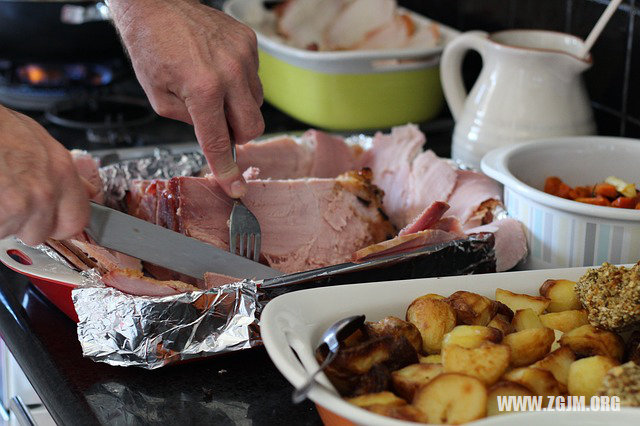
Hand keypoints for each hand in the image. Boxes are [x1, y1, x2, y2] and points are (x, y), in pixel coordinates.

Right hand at [0, 107, 89, 244]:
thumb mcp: (41, 142)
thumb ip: (67, 174)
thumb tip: (89, 191)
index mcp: (62, 172)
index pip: (76, 221)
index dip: (58, 224)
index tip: (48, 219)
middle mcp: (46, 192)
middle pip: (39, 232)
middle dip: (23, 223)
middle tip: (9, 198)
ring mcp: (21, 205)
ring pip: (11, 232)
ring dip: (1, 220)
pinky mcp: (1, 214)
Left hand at [110, 0, 264, 197]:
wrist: (156, 5)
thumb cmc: (151, 47)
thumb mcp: (159, 99)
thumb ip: (191, 123)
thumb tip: (215, 135)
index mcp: (203, 89)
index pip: (220, 142)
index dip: (227, 170)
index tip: (236, 188)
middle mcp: (230, 72)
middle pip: (253, 127)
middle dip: (237, 134)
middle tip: (217, 124)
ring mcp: (244, 56)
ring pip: (257, 103)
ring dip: (238, 107)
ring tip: (213, 88)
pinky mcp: (249, 43)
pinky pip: (255, 78)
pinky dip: (239, 83)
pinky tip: (219, 69)